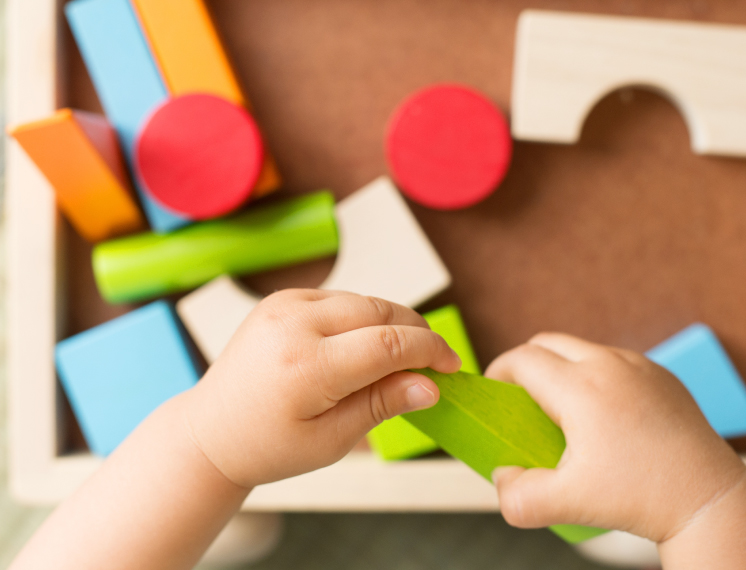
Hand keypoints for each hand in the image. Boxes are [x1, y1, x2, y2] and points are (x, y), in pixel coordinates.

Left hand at [182, 290, 461, 488]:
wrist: (213, 429)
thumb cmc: (271, 445)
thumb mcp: (331, 440)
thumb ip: (382, 405)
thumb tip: (431, 386)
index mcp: (305, 367)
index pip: (388, 344)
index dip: (429, 351)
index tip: (452, 366)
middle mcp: (293, 325)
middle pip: (381, 313)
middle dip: (417, 333)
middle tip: (435, 363)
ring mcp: (284, 305)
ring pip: (364, 301)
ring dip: (392, 324)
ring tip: (400, 359)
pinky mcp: (282, 298)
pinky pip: (340, 299)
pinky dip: (363, 317)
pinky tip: (364, 346)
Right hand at [486, 333, 745, 542]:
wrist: (709, 499)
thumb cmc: (641, 498)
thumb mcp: (566, 505)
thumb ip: (517, 496)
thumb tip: (503, 475)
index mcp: (581, 388)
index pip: (522, 359)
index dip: (498, 373)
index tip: (493, 394)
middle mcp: (610, 364)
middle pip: (548, 342)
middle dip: (525, 365)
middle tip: (520, 400)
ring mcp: (640, 366)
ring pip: (583, 349)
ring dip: (562, 369)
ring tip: (562, 412)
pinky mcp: (662, 375)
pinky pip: (614, 362)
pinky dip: (595, 377)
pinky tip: (603, 417)